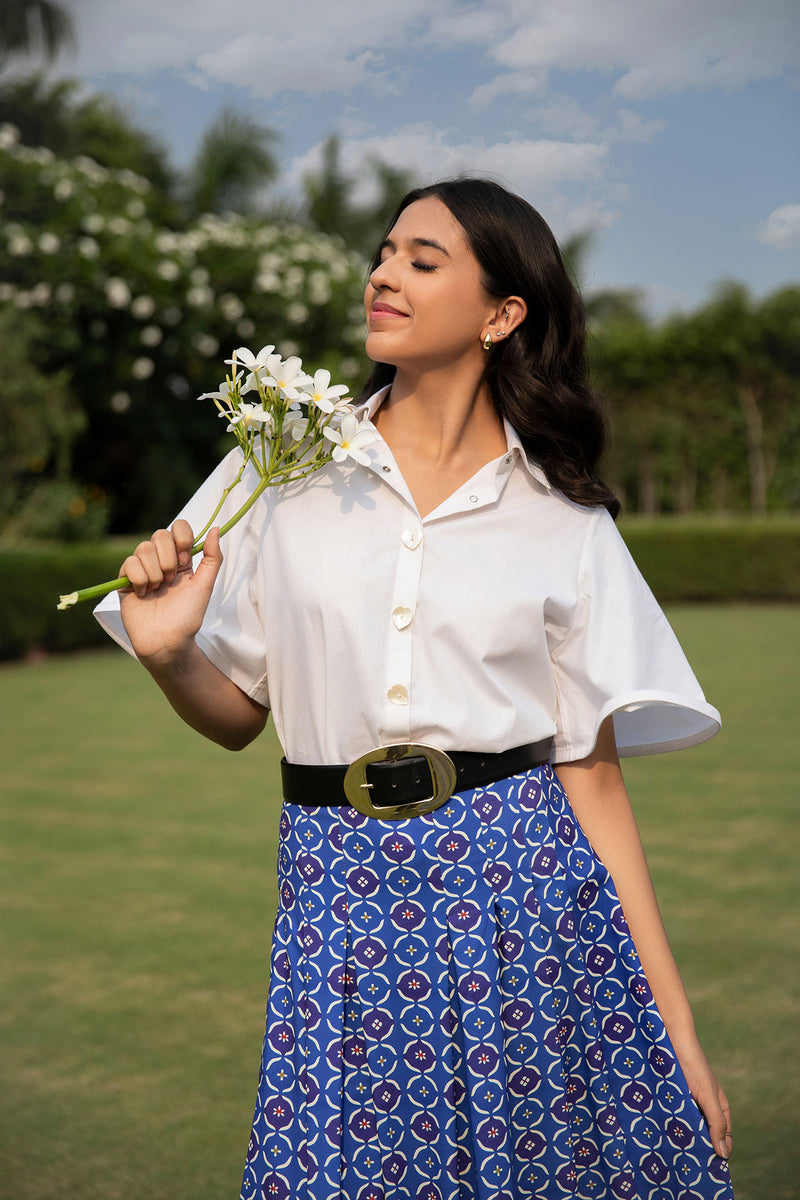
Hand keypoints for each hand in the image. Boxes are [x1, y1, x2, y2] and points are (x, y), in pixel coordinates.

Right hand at [118, 520, 222, 663]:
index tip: (185, 560)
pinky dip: (140, 579)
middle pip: (160, 534)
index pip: (179, 527)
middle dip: (168, 558)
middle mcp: (161, 560)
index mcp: (181, 558)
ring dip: (155, 572)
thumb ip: (212, 557)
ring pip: (144, 548)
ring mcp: (143, 569)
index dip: (182, 538)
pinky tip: (144, 594)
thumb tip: (216, 528)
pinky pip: (129, 563)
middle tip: (171, 581)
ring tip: (158, 590)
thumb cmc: (187, 616)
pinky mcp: (126, 580)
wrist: (167, 641)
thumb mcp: (205, 586)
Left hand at [672, 1034, 732, 1159]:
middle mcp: (704, 1108)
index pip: (723, 1139)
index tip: (708, 1170)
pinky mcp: (671, 1099)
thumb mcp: (708, 1095)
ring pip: (687, 1129)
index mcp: (719, 1108)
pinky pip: (672, 1118)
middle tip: (688, 1164)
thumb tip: (724, 1154)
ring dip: (682, 1139)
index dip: (718, 1154)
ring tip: (673, 1153)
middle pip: (704, 1136)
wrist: (669, 1038)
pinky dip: (669, 1126)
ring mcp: (687, 1104)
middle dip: (697, 1148)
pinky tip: (662, 1137)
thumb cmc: (694, 1065)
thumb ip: (716, 1123)